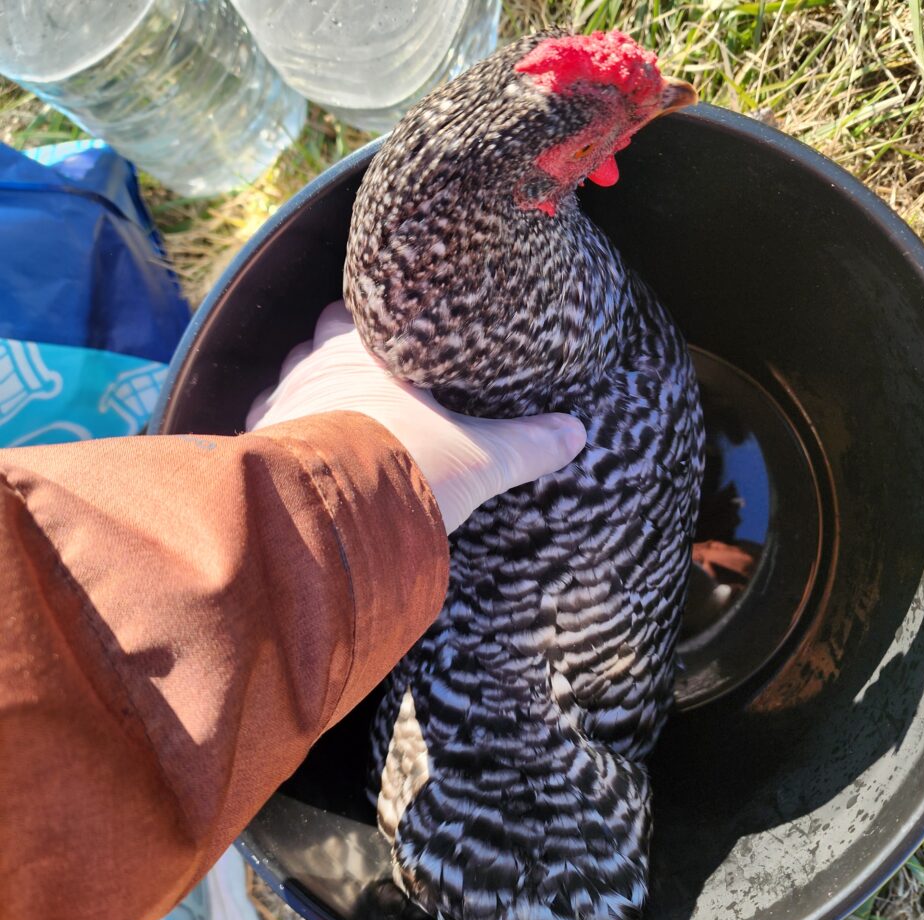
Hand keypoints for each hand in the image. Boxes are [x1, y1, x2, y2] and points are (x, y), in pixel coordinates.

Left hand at [247, 301, 586, 532]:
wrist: (334, 519)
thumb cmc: (408, 470)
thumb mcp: (482, 461)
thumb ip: (528, 445)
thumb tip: (576, 434)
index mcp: (374, 350)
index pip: (372, 310)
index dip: (383, 320)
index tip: (399, 329)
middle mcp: (321, 363)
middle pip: (325, 335)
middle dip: (343, 348)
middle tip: (372, 372)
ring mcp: (285, 399)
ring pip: (294, 374)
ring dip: (312, 386)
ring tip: (337, 410)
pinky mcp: (261, 441)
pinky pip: (269, 421)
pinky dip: (284, 428)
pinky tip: (302, 446)